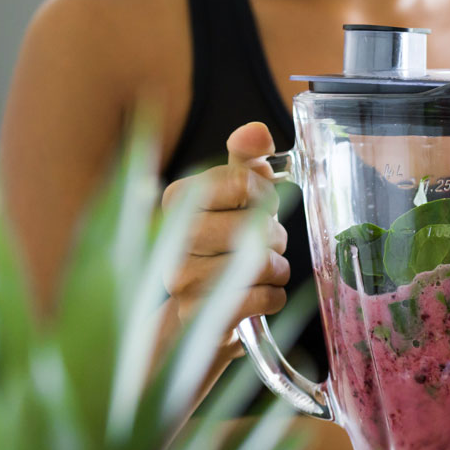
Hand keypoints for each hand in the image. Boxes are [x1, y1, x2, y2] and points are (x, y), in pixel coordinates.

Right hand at [161, 122, 288, 355]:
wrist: (201, 313)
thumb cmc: (224, 247)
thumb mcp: (235, 198)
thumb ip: (246, 160)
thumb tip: (256, 132)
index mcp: (178, 199)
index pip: (240, 181)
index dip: (265, 195)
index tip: (263, 207)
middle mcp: (172, 238)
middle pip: (251, 226)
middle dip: (274, 237)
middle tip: (270, 245)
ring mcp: (181, 280)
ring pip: (258, 264)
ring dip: (276, 269)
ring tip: (267, 271)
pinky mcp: (198, 317)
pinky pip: (259, 299)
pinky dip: (274, 297)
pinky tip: (263, 295)